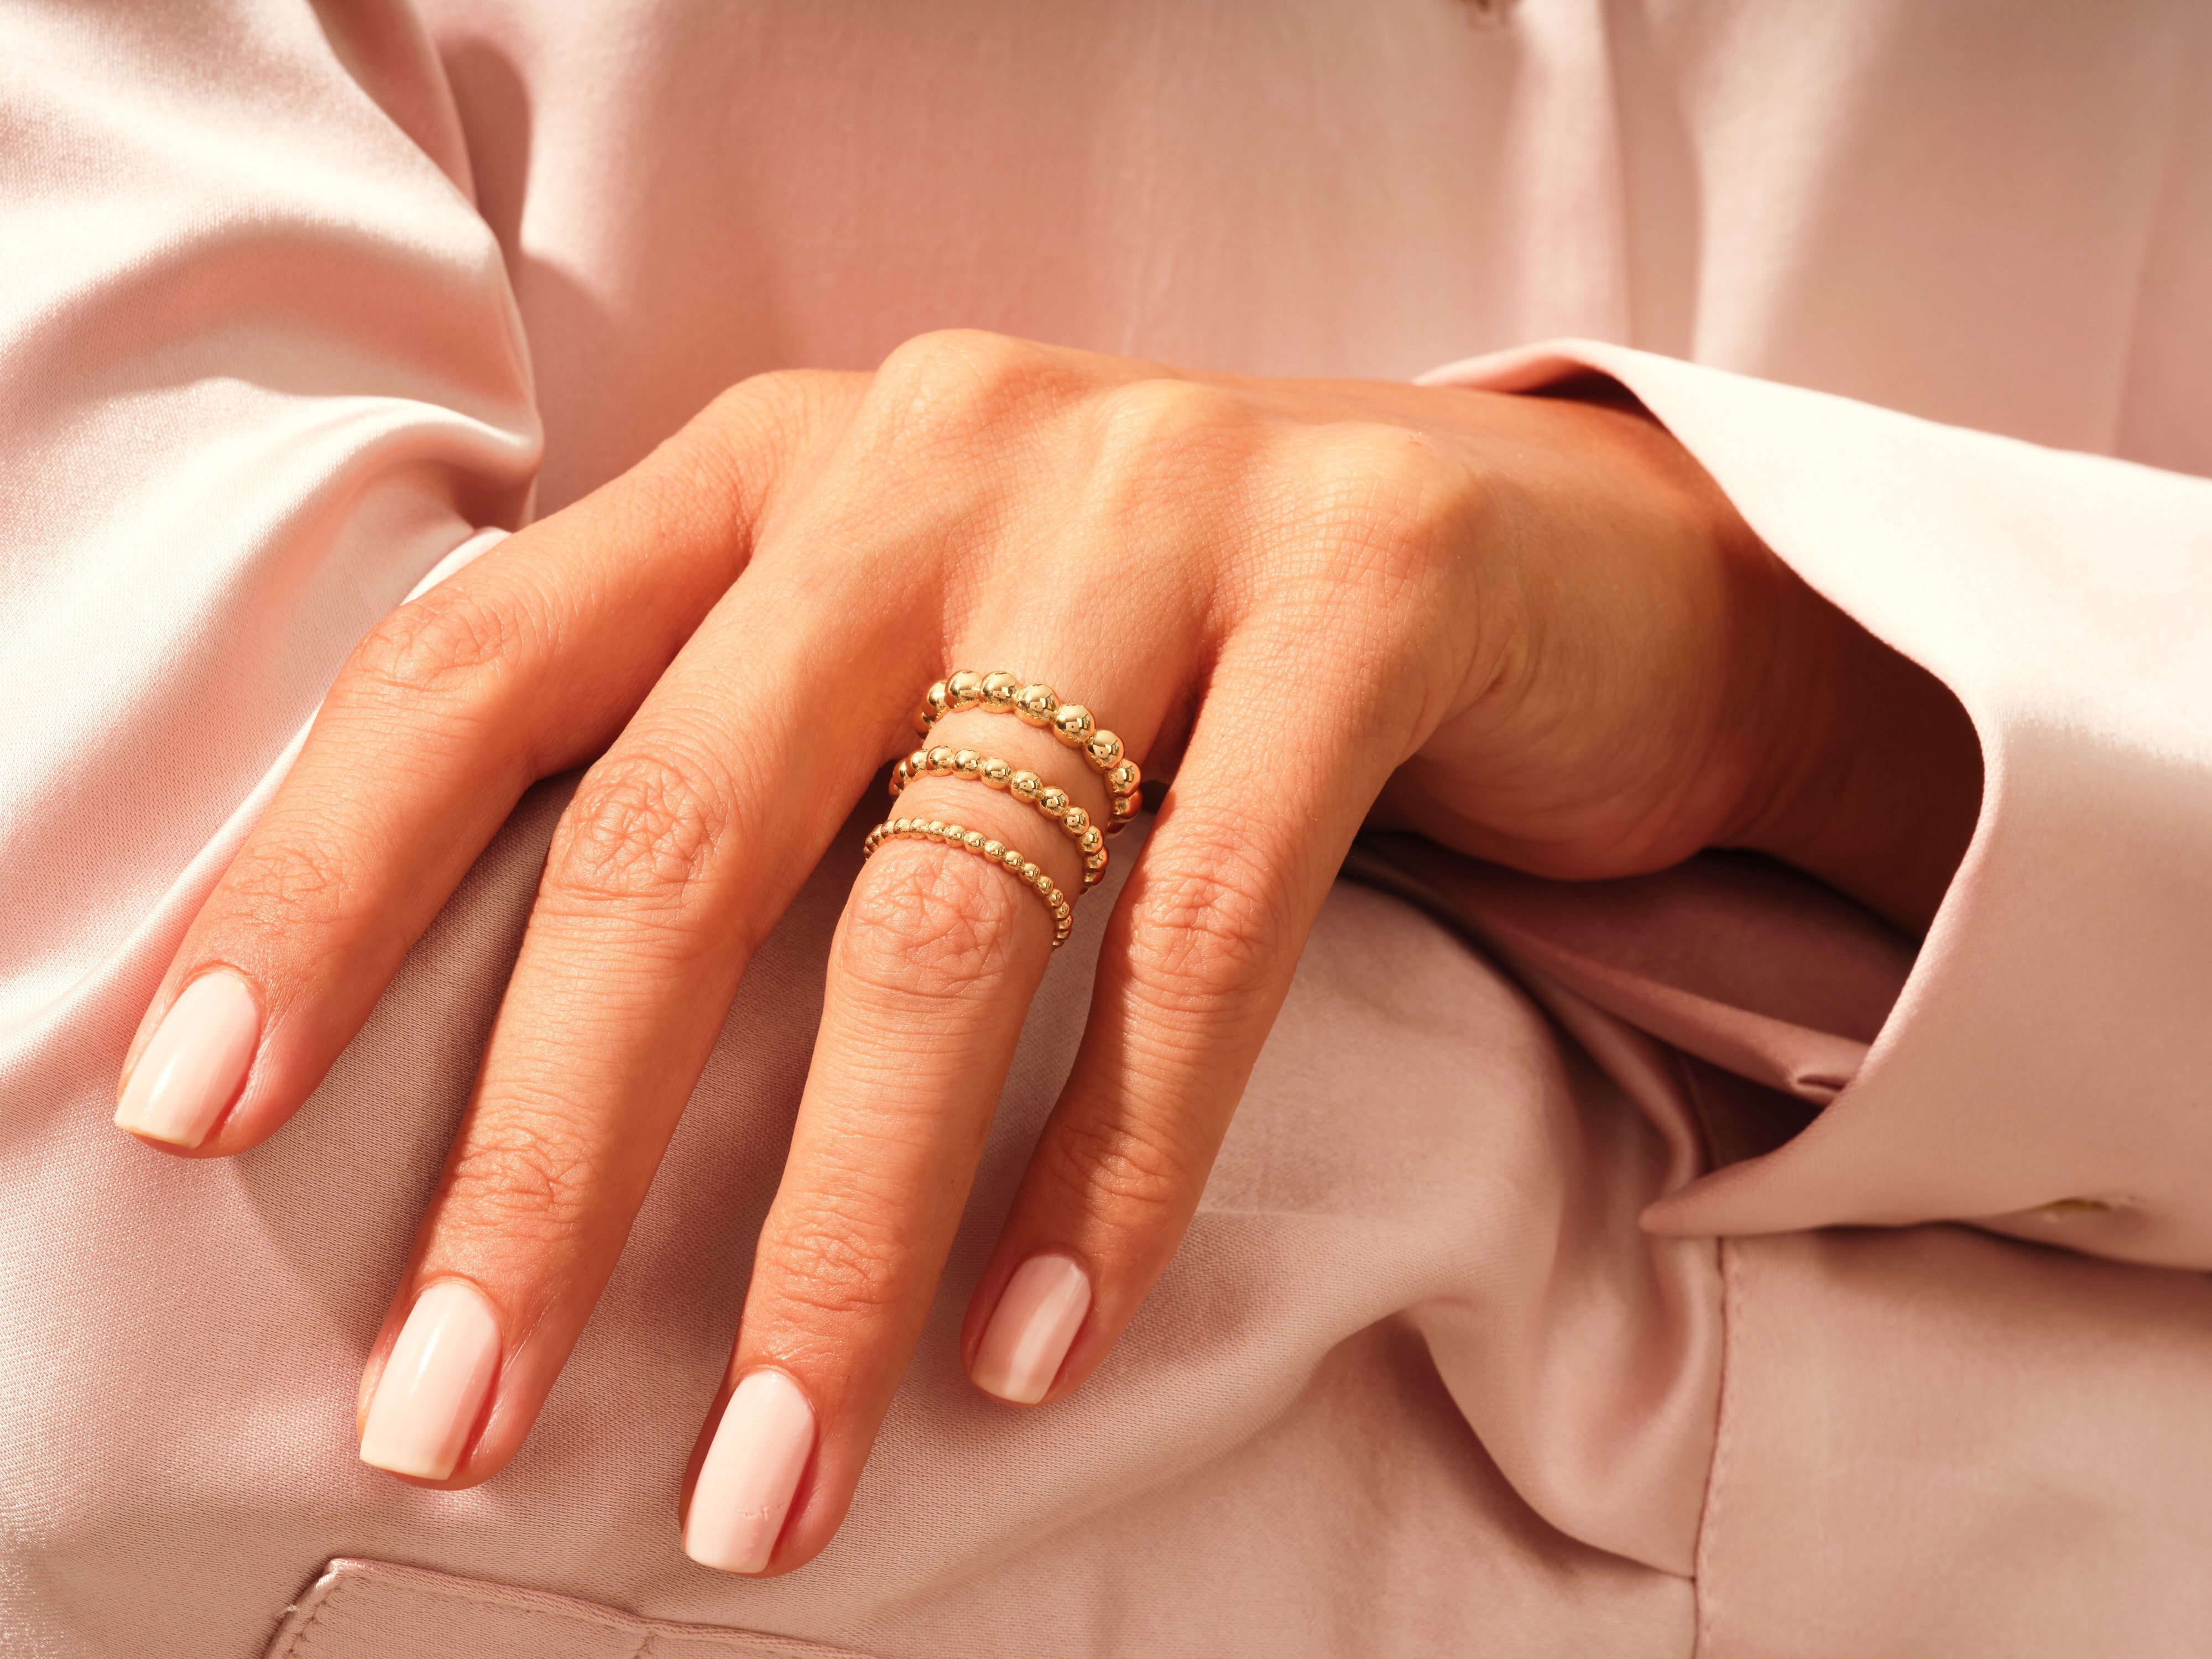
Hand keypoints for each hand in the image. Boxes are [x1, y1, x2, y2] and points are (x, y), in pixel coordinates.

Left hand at [110, 334, 1977, 1572]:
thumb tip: (526, 1104)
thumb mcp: (921, 662)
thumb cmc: (1172, 649)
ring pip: (947, 905)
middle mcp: (937, 452)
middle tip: (449, 1407)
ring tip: (775, 1470)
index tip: (197, 1111)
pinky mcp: (1362, 587)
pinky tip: (1036, 1337)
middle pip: (683, 820)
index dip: (320, 881)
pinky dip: (1113, 1156)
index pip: (484, 661)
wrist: (1540, 549)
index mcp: (780, 465)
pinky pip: (1208, 919)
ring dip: (840, 1225)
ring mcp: (1158, 499)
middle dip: (550, 1142)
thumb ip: (749, 790)